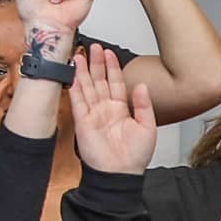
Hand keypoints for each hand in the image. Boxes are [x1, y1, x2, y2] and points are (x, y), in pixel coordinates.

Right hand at [69, 46, 158, 173]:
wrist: (120, 173)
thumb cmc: (134, 156)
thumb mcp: (147, 126)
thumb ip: (143, 104)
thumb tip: (141, 85)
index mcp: (121, 109)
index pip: (115, 82)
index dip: (112, 67)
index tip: (109, 53)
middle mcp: (105, 109)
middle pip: (99, 80)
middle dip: (96, 63)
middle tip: (94, 47)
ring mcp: (92, 114)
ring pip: (87, 87)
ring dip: (83, 71)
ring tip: (80, 55)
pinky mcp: (83, 121)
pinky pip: (77, 100)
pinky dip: (75, 87)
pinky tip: (73, 74)